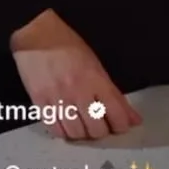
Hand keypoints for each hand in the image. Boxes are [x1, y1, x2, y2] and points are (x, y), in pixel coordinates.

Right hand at [10, 9, 142, 139]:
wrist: (36, 35)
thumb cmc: (67, 45)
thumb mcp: (95, 63)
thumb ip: (113, 93)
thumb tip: (132, 117)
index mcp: (95, 78)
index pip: (116, 112)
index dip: (122, 125)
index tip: (121, 125)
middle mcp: (78, 90)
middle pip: (97, 129)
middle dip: (102, 131)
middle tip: (100, 124)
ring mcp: (58, 98)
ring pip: (76, 133)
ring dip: (83, 133)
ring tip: (83, 125)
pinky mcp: (40, 103)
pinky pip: (56, 129)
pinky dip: (64, 132)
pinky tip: (66, 124)